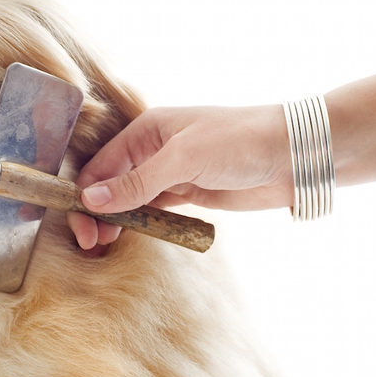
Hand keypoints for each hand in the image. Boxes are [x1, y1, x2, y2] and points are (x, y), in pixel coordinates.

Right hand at [68, 105, 293, 248]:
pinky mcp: (187, 193)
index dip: (85, 195)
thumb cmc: (239, 142)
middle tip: (91, 243)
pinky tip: (129, 237)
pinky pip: (151, 209)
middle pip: (110, 183)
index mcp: (146, 130)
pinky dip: (138, 223)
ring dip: (115, 220)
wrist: (294, 155)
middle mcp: (152, 150)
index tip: (81, 226)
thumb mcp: (184, 159)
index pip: (100, 165)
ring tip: (104, 246)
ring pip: (128, 198)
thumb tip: (90, 200)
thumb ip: (137, 182)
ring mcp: (169, 173)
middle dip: (96, 211)